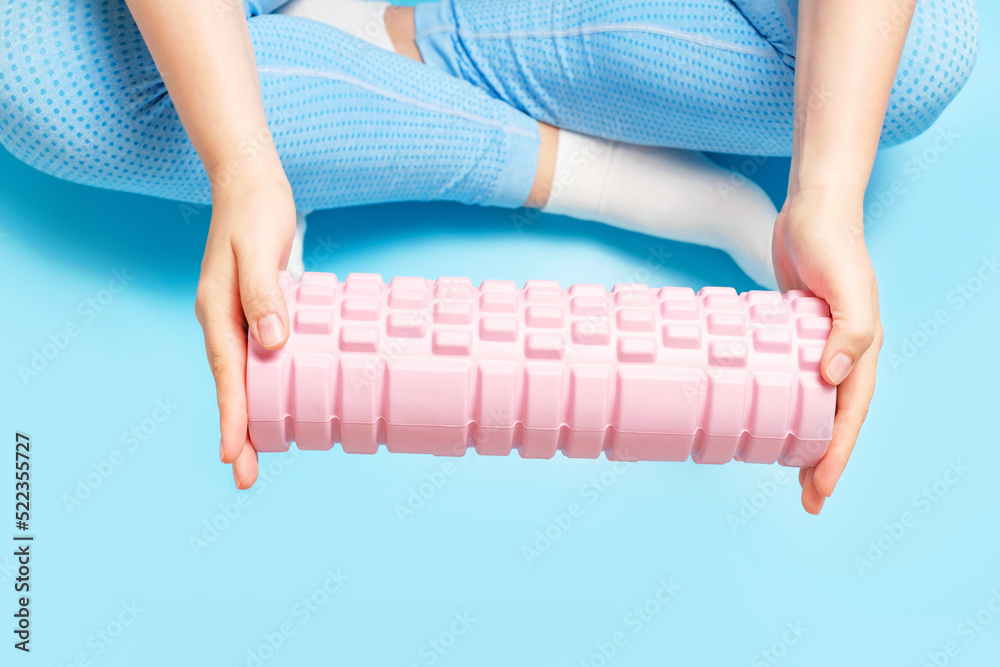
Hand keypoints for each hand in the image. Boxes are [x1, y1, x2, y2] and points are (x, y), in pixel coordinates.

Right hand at [193, 174, 296, 488]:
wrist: (251, 182)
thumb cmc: (257, 211)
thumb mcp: (260, 248)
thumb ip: (264, 295)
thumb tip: (272, 344)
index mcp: (217, 309)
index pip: (227, 374)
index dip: (233, 416)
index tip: (235, 454)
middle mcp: (221, 319)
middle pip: (230, 385)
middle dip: (238, 432)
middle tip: (246, 478)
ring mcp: (235, 317)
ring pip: (241, 377)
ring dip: (248, 416)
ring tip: (257, 456)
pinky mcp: (252, 311)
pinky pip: (254, 359)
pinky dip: (260, 387)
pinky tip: (273, 405)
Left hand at [772, 189, 883, 513]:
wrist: (811, 208)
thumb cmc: (831, 242)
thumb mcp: (847, 284)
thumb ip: (850, 330)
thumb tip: (834, 378)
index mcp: (862, 349)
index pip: (850, 416)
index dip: (836, 456)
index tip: (818, 490)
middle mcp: (843, 352)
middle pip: (835, 420)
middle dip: (823, 463)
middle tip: (807, 501)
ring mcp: (818, 344)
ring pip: (813, 404)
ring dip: (803, 440)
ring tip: (787, 474)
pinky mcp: (793, 333)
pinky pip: (790, 378)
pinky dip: (783, 403)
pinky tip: (763, 417)